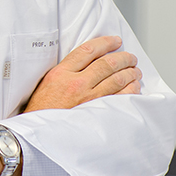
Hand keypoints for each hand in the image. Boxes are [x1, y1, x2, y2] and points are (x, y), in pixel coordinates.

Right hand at [24, 35, 141, 111]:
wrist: (40, 135)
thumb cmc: (43, 110)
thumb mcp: (48, 82)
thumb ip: (67, 70)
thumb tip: (90, 60)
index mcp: (62, 73)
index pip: (88, 50)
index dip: (105, 42)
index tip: (115, 41)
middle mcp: (76, 84)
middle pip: (107, 64)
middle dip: (123, 58)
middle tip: (130, 57)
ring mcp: (89, 100)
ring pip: (117, 79)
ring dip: (130, 73)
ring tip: (135, 71)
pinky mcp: (97, 114)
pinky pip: (121, 98)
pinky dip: (131, 90)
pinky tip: (134, 87)